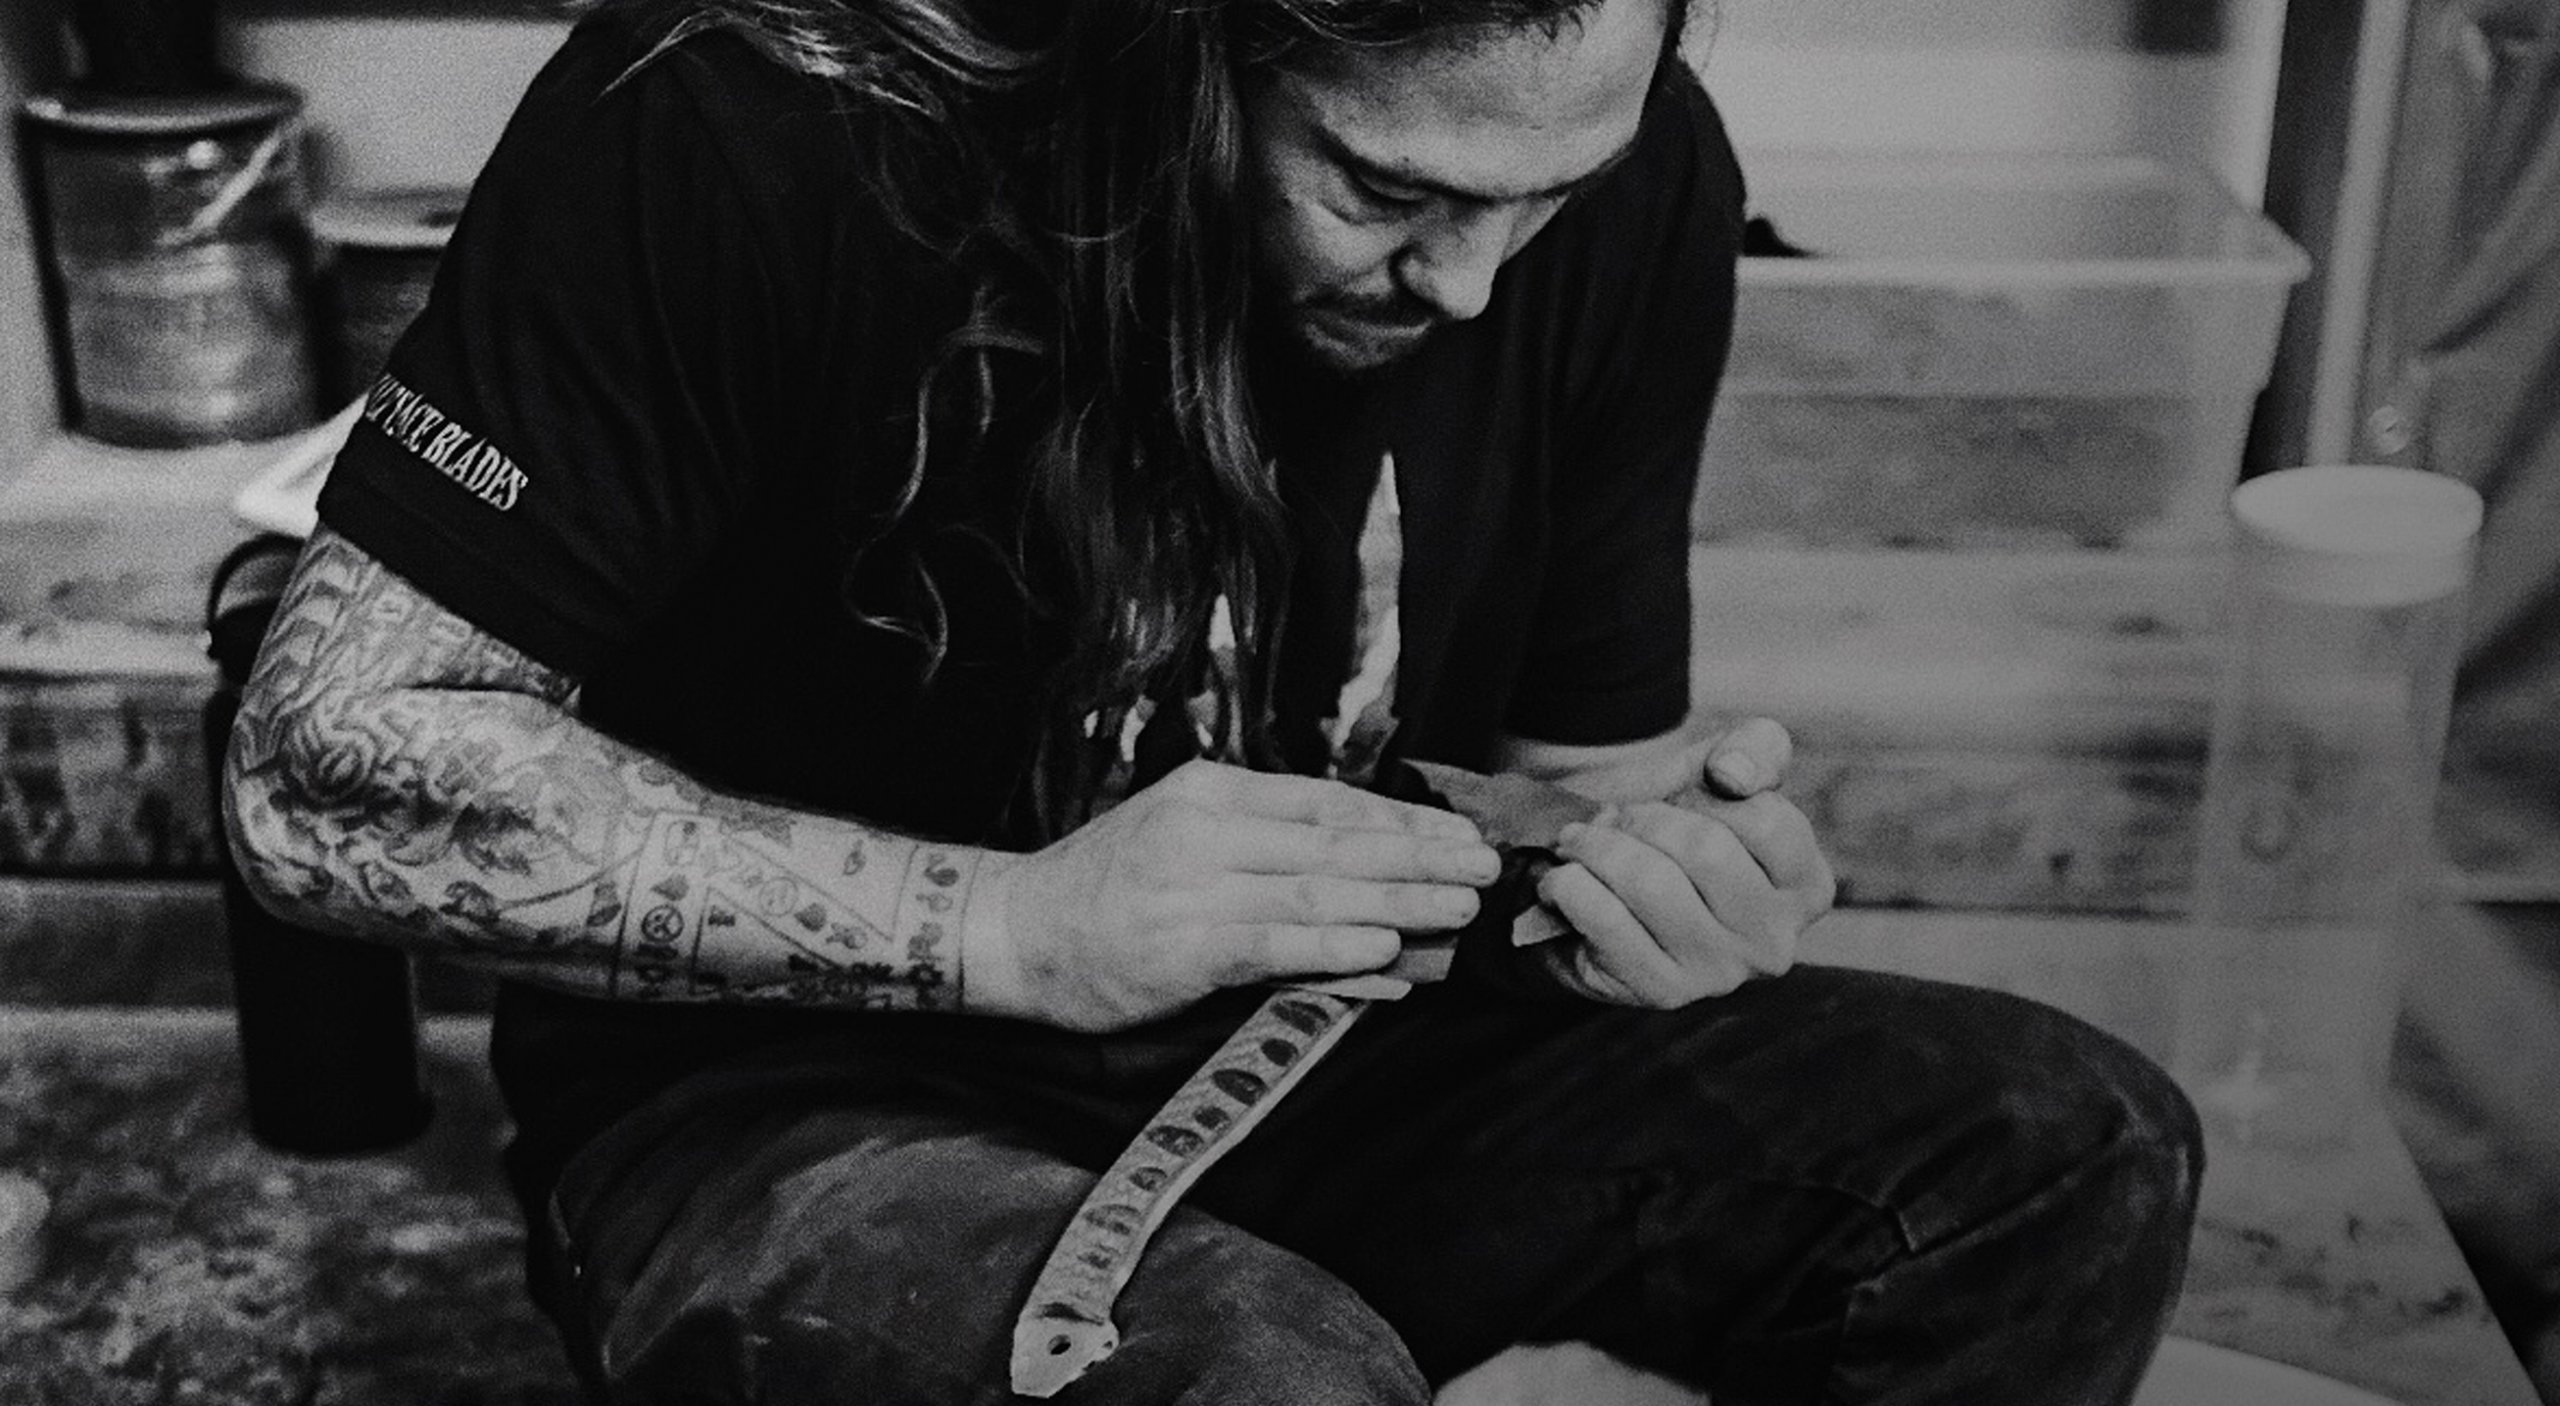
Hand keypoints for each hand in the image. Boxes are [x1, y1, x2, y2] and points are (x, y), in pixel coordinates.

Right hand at [964, 760, 1498, 1030]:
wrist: (1013, 932)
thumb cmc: (1105, 891)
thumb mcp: (1182, 839)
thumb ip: (1267, 849)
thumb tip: (1365, 873)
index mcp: (1213, 792)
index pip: (1328, 802)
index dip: (1401, 818)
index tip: (1458, 832)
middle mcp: (1206, 830)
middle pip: (1337, 841)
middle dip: (1420, 855)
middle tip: (1484, 866)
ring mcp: (1192, 888)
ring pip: (1319, 891)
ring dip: (1400, 901)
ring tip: (1458, 908)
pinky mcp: (1182, 948)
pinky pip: (1276, 946)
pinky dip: (1337, 950)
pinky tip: (1387, 952)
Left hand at [1533, 717, 1835, 1007]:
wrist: (1595, 870)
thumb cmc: (1669, 819)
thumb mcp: (1719, 768)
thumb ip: (1754, 747)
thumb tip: (1733, 775)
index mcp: (1805, 886)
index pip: (1767, 823)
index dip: (1707, 797)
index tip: (1680, 801)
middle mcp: (1773, 941)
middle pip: (1706, 851)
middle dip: (1644, 818)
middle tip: (1615, 820)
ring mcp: (1717, 973)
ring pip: (1651, 884)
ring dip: (1598, 848)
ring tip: (1581, 845)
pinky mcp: (1658, 991)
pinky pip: (1606, 921)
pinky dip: (1571, 886)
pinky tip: (1564, 881)